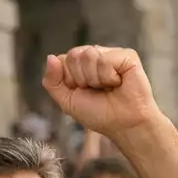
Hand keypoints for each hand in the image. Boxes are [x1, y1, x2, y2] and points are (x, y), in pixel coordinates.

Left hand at [42, 45, 160, 137]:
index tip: (81, 91)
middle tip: (96, 90)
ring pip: (88, 55)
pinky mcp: (127, 55)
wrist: (123, 124)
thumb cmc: (98, 114)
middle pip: (73, 55)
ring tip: (108, 87)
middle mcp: (94, 55)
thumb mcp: (67, 101)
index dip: (68, 80)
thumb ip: (52, 81)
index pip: (61, 60)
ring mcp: (111, 53)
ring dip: (95, 79)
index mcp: (79, 65)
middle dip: (81, 79)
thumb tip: (50, 57)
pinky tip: (118, 83)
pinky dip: (108, 77)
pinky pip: (105, 60)